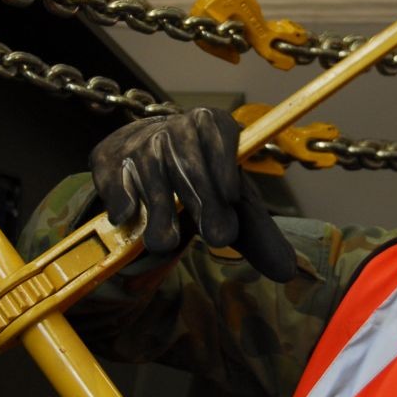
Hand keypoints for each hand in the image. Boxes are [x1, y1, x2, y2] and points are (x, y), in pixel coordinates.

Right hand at [90, 107, 295, 280]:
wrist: (151, 154)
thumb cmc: (202, 179)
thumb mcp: (233, 202)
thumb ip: (257, 233)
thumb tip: (288, 271)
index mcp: (211, 125)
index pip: (218, 133)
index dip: (224, 162)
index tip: (232, 195)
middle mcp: (174, 126)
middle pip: (188, 160)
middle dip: (202, 197)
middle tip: (218, 236)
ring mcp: (138, 141)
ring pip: (150, 173)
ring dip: (159, 210)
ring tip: (167, 243)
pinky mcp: (108, 158)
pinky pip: (114, 181)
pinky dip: (121, 201)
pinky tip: (129, 218)